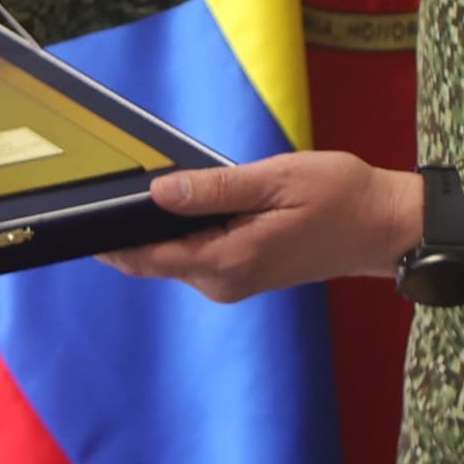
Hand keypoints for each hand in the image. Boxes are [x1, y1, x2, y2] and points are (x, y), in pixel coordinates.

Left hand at [97, 152, 424, 303]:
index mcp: (227, 262)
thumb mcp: (275, 181)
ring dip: (160, 225)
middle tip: (112, 183)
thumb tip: (159, 191)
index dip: (108, 237)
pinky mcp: (242, 273)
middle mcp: (223, 282)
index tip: (79, 214)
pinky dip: (184, 229)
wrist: (384, 226)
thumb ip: (214, 189)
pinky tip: (189, 200)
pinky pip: (196, 252)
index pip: (145, 256)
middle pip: (152, 257)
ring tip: (152, 184)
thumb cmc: (340, 198)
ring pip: (173, 254)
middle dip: (130, 226)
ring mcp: (232, 282)